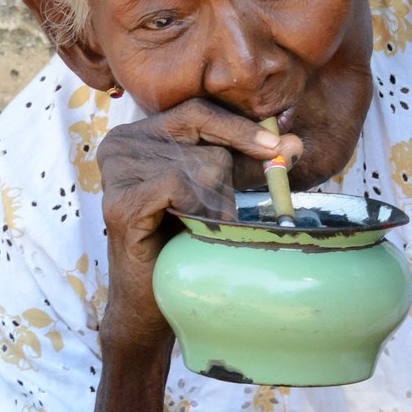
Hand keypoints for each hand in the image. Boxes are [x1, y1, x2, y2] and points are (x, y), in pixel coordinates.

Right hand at [96, 97, 302, 351]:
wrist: (151, 301)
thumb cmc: (184, 241)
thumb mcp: (217, 192)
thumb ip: (248, 165)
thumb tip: (294, 144)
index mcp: (141, 132)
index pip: (197, 111)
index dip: (239, 127)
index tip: (278, 148)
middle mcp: (121, 143)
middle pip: (203, 142)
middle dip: (229, 179)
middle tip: (226, 214)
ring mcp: (117, 171)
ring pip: (199, 167)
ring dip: (215, 204)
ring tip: (201, 228)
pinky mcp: (121, 202)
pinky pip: (181, 187)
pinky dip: (198, 211)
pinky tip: (191, 229)